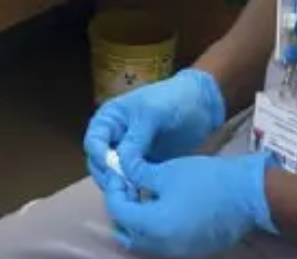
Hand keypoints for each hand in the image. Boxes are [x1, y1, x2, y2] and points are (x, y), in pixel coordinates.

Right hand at [83, 69, 224, 187]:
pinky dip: (135, 190)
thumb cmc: (173, 100)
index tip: (113, 169)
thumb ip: (135, 139)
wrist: (202, 106)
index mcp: (109, 119)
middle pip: (98, 163)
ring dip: (120, 186)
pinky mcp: (144, 167)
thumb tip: (120, 163)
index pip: (94, 141)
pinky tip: (144, 196)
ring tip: (135, 194)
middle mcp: (114, 138)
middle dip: (108, 176)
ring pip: (113, 176)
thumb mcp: (151, 115)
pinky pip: (132, 182)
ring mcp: (128, 154)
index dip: (99, 156)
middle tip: (125, 187)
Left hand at [105, 152, 276, 258]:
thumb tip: (123, 169)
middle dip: (122, 209)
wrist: (247, 195)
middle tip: (127, 187)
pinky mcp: (192, 250)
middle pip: (127, 232)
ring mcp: (178, 251)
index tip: (120, 174)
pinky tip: (162, 205)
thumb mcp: (165, 172)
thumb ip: (138, 173)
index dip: (114, 191)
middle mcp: (162, 245)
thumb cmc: (205, 180)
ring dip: (138, 220)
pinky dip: (155, 228)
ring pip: (144, 240)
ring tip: (144, 194)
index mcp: (153, 226)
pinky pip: (163, 243)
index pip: (118, 212)